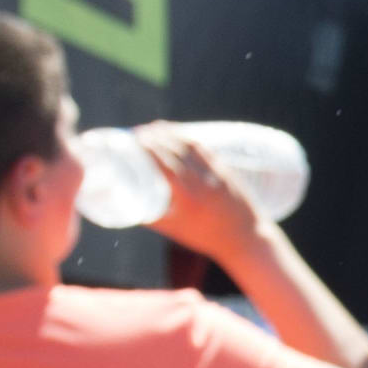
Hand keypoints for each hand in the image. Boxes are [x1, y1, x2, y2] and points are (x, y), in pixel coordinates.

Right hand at [134, 122, 274, 263]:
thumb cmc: (205, 236)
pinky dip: (186, 138)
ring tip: (152, 129)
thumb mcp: (172, 228)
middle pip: (174, 149)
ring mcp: (216, 173)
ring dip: (169, 133)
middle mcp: (202, 182)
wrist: (245, 238)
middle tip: (136, 133)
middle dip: (154, 136)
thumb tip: (122, 202)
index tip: (132, 138)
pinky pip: (203, 148)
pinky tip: (176, 134)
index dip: (147, 147)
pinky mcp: (225, 169)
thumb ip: (147, 215)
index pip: (164, 162)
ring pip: (189, 145)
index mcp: (187, 197)